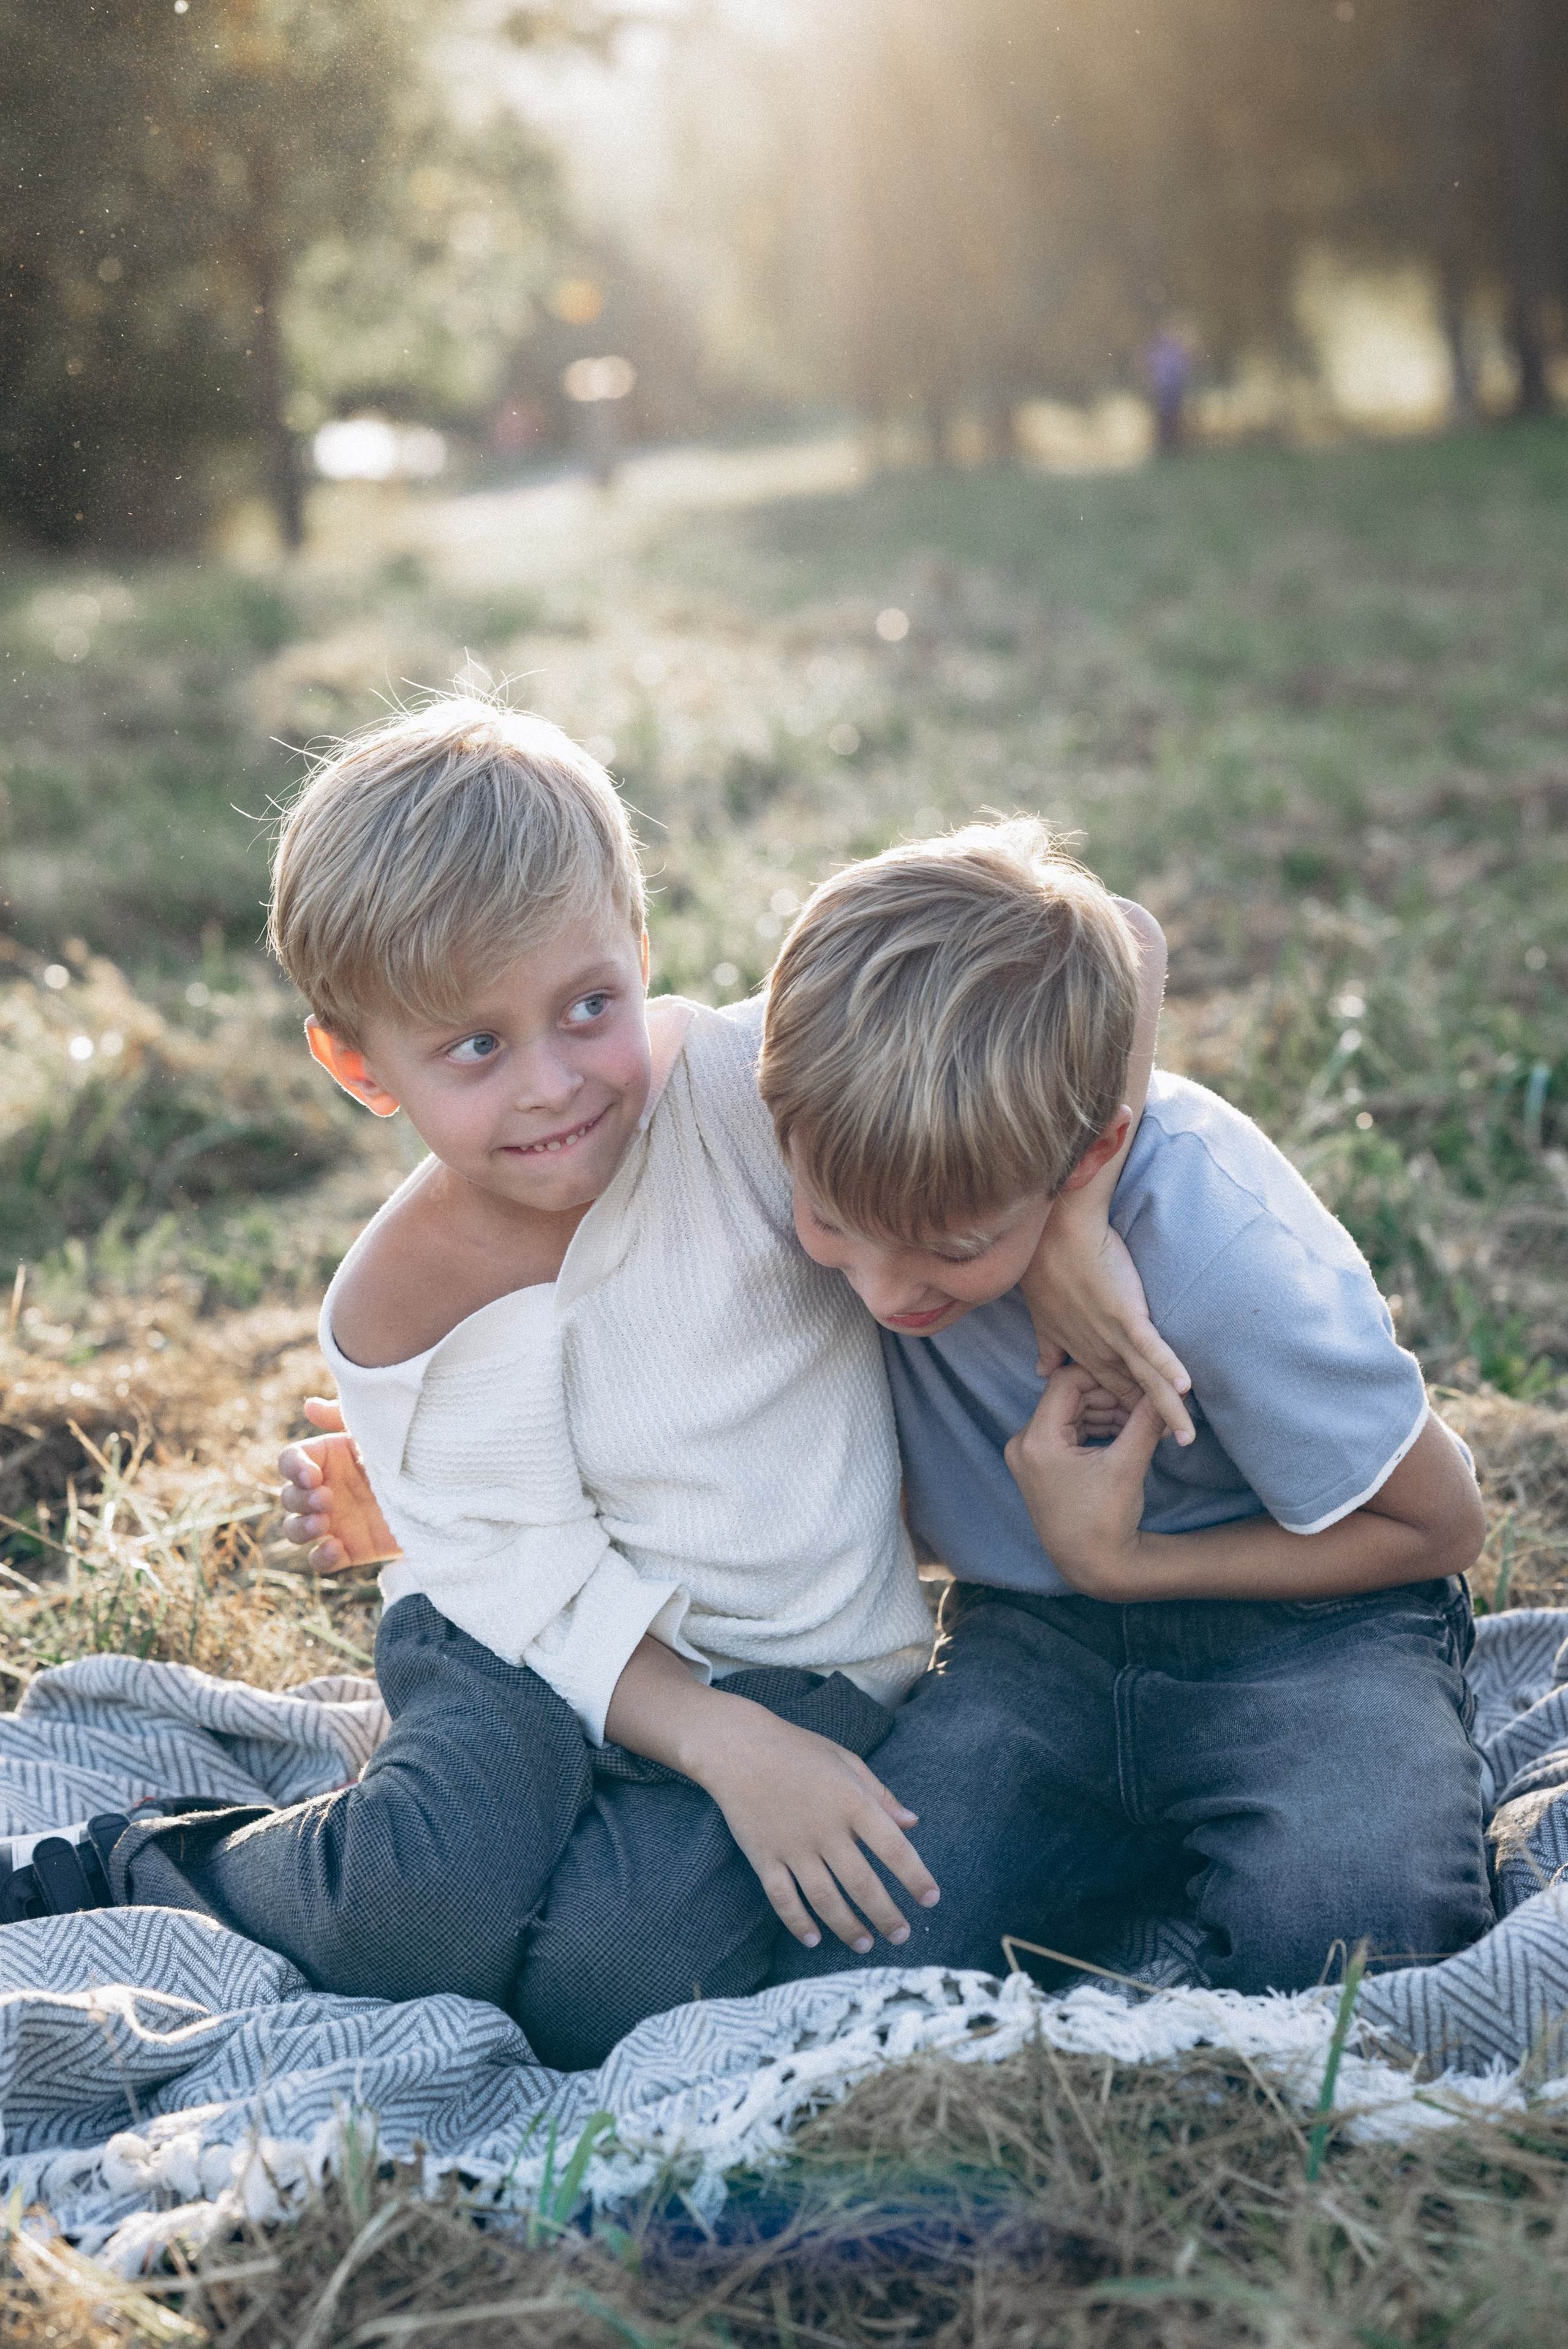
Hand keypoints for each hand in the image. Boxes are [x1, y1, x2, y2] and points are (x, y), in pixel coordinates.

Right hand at [277, 1398, 401, 1574]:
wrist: (446, 1489)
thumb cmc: (409, 1452)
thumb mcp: (378, 1431)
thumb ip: (345, 1417)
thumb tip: (308, 1405)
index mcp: (327, 1458)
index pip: (290, 1461)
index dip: (294, 1468)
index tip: (312, 1475)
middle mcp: (325, 1489)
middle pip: (289, 1497)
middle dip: (300, 1499)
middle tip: (326, 1500)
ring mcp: (335, 1521)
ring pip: (295, 1529)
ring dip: (301, 1528)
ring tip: (322, 1523)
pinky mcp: (350, 1548)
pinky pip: (320, 1559)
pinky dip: (321, 1557)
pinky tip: (336, 1549)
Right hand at [690, 1700, 939, 1953]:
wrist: (737, 1746)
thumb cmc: (797, 1749)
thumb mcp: (845, 1760)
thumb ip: (880, 1794)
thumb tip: (913, 1823)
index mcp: (851, 1801)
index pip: (894, 1848)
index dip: (916, 1877)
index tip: (931, 1899)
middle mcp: (825, 1828)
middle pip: (862, 1884)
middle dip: (886, 1915)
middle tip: (901, 1936)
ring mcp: (792, 1846)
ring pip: (825, 1899)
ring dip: (848, 1927)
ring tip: (865, 1944)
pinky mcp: (763, 1856)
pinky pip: (783, 1899)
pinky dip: (798, 1923)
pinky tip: (814, 1939)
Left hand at [1004, 1363, 1168, 1598]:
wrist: (1094, 1567)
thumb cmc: (1107, 1520)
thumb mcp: (1128, 1465)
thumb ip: (1146, 1421)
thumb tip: (1168, 1388)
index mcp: (1036, 1441)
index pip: (1066, 1383)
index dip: (1103, 1377)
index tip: (1134, 1381)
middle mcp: (1023, 1444)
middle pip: (1068, 1398)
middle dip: (1108, 1397)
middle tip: (1143, 1401)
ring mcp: (1029, 1456)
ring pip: (1070, 1413)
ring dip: (1105, 1413)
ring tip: (1140, 1420)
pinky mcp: (1040, 1465)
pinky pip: (1067, 1431)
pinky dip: (1095, 1428)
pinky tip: (1125, 1432)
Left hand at [1021, 1195, 1193, 1444]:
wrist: (1055, 1228)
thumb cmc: (1047, 1264)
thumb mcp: (1043, 1315)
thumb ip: (1048, 1346)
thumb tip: (1045, 1369)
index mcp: (1079, 1351)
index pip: (1107, 1390)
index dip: (1126, 1411)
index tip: (1143, 1432)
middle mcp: (1095, 1350)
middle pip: (1128, 1393)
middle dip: (1151, 1421)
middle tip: (1178, 1444)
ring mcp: (1109, 1335)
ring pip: (1142, 1379)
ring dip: (1166, 1407)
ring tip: (1186, 1435)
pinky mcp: (1124, 1314)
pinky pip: (1148, 1346)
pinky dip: (1166, 1365)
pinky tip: (1185, 1388)